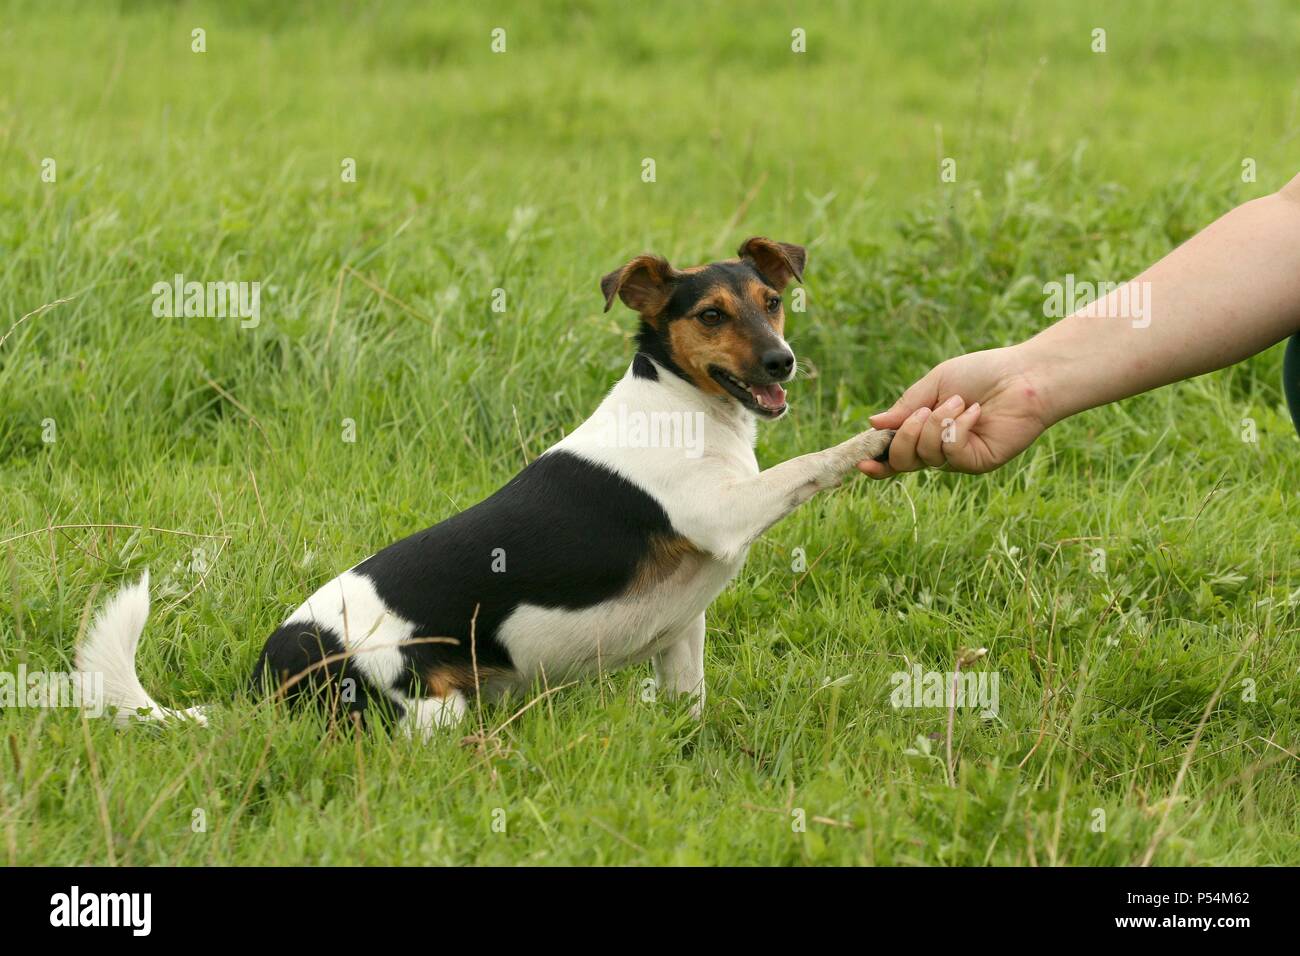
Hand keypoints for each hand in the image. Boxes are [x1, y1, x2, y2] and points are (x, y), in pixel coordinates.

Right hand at [856, 345, 1055, 475]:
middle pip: (902, 461)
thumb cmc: (981, 374)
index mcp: (924, 430)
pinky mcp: (977, 463)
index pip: (894, 454)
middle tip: (922, 412)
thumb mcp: (935, 384)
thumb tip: (873, 424)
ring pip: (924, 456)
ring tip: (960, 402)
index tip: (861, 461)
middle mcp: (938, 448)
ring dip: (936, 423)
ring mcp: (957, 458)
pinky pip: (950, 453)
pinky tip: (974, 413)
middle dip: (904, 436)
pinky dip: (957, 429)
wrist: (1022, 376)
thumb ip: (904, 406)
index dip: (876, 462)